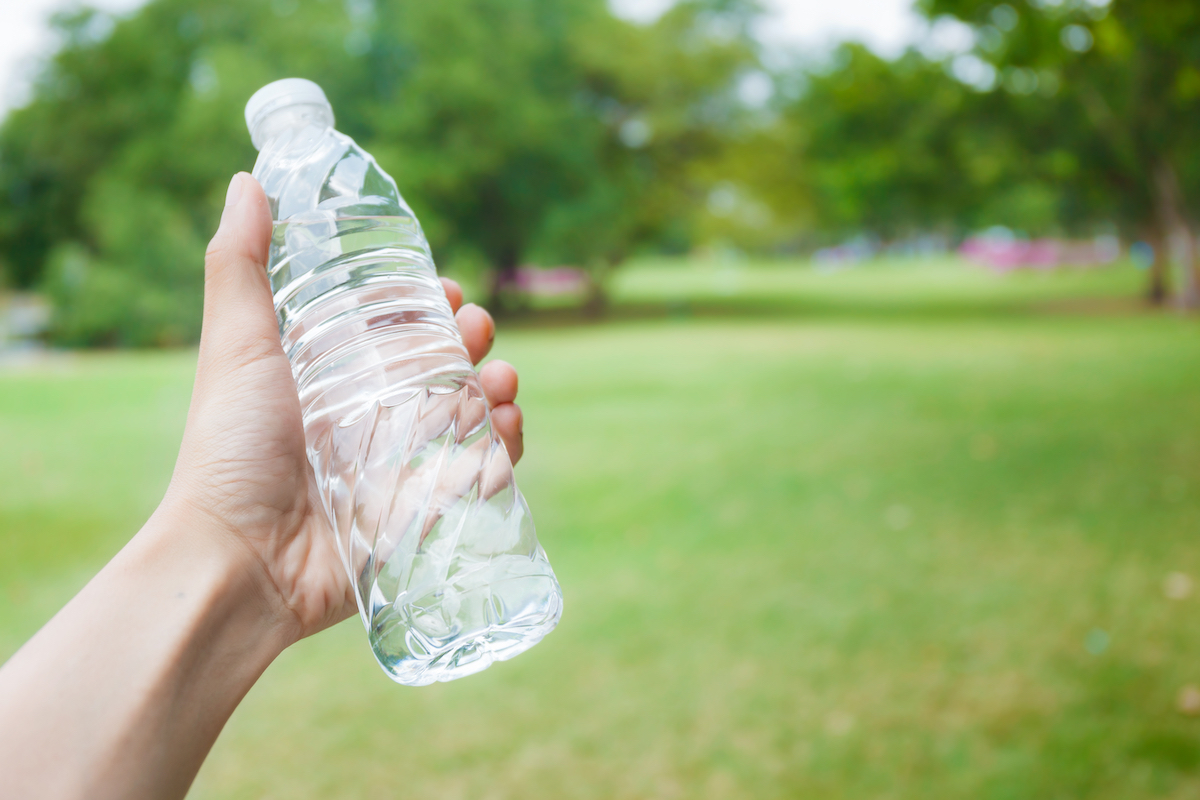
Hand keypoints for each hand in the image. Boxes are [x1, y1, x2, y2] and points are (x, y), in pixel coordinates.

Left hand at [166, 172, 523, 644]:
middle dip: (470, 344)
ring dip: (495, 392)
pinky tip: (507, 429)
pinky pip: (477, 480)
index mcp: (326, 383)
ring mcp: (396, 471)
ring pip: (467, 421)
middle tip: (477, 331)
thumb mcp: (237, 348)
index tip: (445, 291)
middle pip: (438, 372)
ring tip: (501, 380)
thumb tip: (249, 180)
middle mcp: (364, 423)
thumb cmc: (229, 452)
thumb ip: (240, 266)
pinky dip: (503, 452)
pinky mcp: (419, 518)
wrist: (237, 561)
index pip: (391, 334)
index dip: (425, 308)